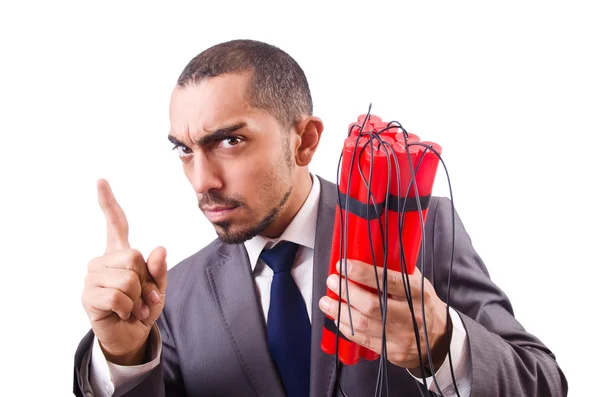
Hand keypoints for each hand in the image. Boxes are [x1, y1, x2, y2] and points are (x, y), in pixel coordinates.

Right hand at [81, 179, 167, 365]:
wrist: (132, 335)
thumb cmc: (143, 306)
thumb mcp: (158, 287)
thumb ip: (159, 269)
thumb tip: (159, 249)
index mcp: (119, 253)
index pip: (115, 223)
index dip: (108, 202)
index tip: (101, 181)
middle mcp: (102, 261)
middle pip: (133, 256)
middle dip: (145, 280)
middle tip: (142, 296)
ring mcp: (93, 278)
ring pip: (127, 279)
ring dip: (138, 298)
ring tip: (133, 306)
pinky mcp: (88, 297)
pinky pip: (118, 297)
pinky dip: (129, 309)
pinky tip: (125, 314)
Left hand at [318, 259, 450, 372]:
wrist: (441, 340)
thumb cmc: (424, 306)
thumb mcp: (419, 284)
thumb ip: (398, 271)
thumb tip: (370, 253)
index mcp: (418, 293)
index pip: (389, 281)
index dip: (363, 273)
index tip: (344, 265)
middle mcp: (410, 315)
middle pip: (372, 305)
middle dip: (347, 292)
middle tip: (332, 281)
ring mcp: (402, 336)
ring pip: (364, 324)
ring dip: (340, 311)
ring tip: (326, 301)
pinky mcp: (393, 352)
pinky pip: (364, 340)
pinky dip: (347, 328)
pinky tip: (338, 319)